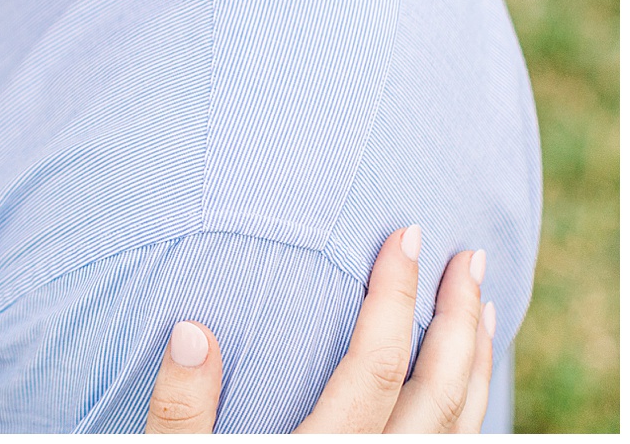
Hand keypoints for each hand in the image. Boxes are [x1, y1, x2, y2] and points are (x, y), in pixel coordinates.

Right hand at [145, 226, 494, 432]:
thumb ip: (180, 412)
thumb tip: (192, 331)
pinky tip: (458, 387)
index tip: (406, 237)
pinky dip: (467, 413)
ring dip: (476, 364)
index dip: (395, 298)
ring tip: (481, 305)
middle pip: (439, 396)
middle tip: (467, 255)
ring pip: (458, 431)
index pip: (376, 368)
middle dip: (458, 319)